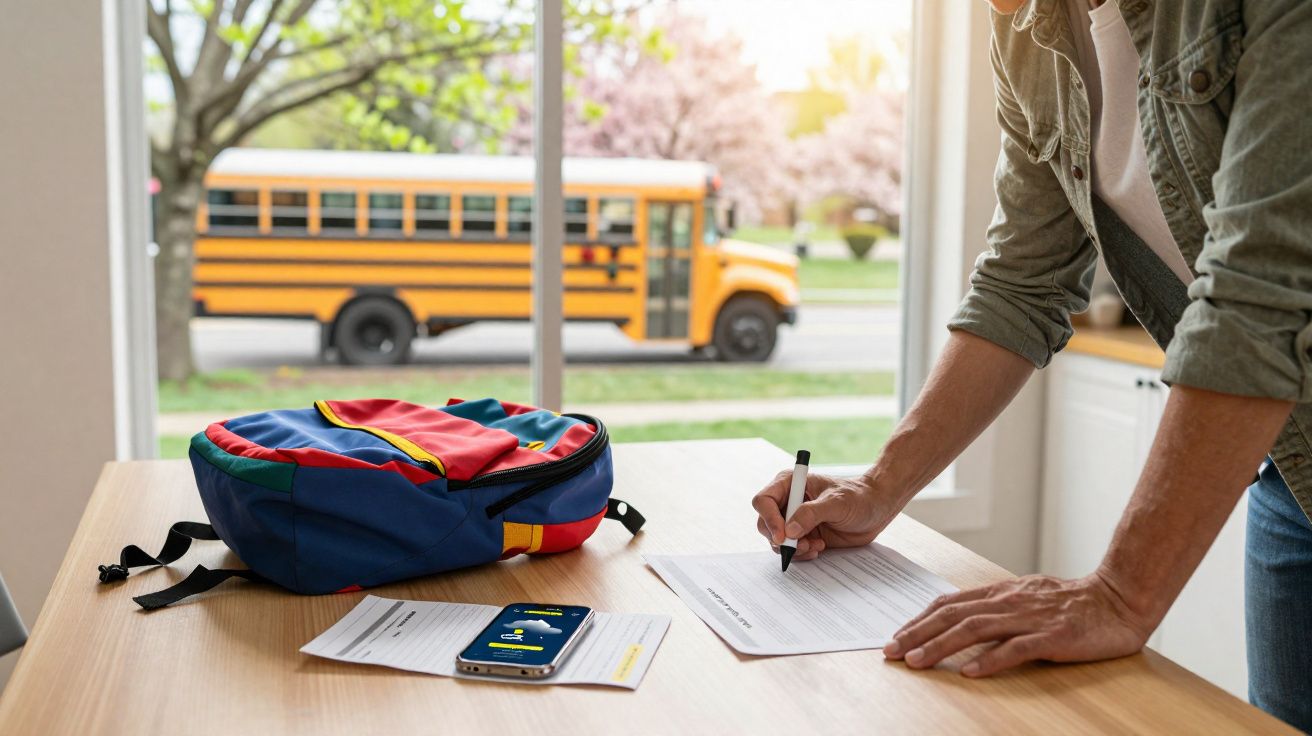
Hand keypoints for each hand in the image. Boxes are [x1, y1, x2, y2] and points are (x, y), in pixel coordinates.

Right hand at [751, 471, 893, 560]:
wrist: (875, 509)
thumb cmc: (858, 497)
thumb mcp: (836, 502)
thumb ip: (811, 514)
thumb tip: (789, 530)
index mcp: (790, 484)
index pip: (764, 501)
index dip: (768, 519)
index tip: (783, 536)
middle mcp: (788, 502)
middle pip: (765, 523)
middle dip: (780, 538)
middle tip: (800, 545)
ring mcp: (794, 520)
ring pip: (776, 540)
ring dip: (793, 549)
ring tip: (815, 545)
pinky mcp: (803, 536)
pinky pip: (791, 550)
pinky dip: (801, 554)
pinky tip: (818, 548)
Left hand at [883, 571, 1154, 676]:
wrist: (1118, 600)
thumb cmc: (1072, 603)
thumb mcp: (1026, 598)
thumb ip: (996, 607)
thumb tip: (960, 619)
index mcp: (1001, 592)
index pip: (950, 603)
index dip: (920, 619)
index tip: (897, 636)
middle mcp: (1010, 601)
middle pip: (954, 615)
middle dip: (918, 633)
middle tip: (891, 651)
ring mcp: (1030, 618)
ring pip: (976, 630)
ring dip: (941, 646)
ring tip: (917, 662)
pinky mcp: (1052, 636)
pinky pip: (1016, 649)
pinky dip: (990, 660)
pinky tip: (969, 672)